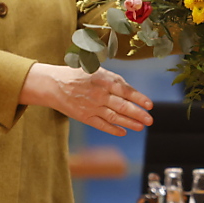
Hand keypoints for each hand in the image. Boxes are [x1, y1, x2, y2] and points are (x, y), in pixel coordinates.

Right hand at [21, 63, 153, 135]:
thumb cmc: (78, 75)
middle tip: (150, 120)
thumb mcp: (97, 70)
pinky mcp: (84, 116)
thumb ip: (114, 80)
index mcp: (104, 80)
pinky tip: (123, 132)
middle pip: (122, 106)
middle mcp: (99, 94)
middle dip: (138, 114)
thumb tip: (131, 91)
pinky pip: (101, 124)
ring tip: (141, 127)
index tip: (150, 105)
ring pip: (114, 117)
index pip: (126, 90)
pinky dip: (113, 129)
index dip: (139, 98)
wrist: (53, 84)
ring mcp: (91, 106)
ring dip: (129, 123)